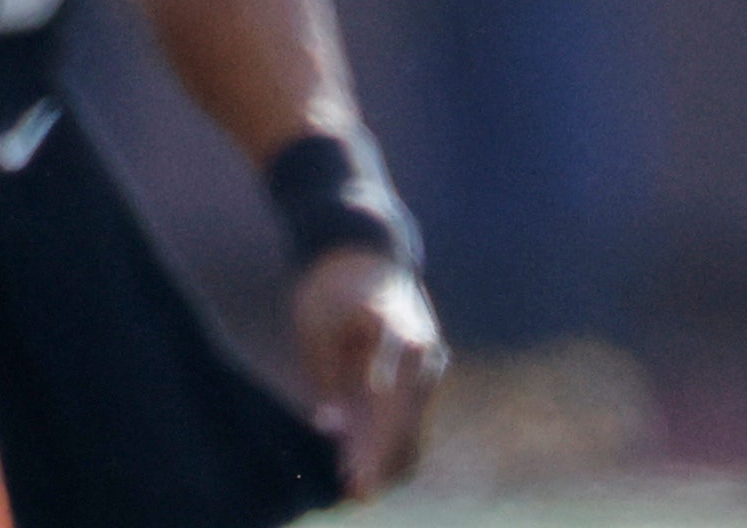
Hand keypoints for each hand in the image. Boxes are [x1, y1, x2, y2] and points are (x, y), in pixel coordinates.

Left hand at [293, 246, 442, 498]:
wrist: (366, 256)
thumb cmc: (333, 289)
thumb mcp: (317, 322)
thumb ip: (325, 374)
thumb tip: (331, 427)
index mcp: (396, 326)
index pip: (390, 392)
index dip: (376, 436)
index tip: (360, 463)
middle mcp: (423, 348)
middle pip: (406, 415)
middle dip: (381, 457)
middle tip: (354, 490)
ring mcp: (429, 364)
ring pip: (414, 422)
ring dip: (388, 457)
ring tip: (356, 487)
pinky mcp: (424, 378)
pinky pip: (411, 419)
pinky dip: (392, 444)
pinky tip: (366, 469)